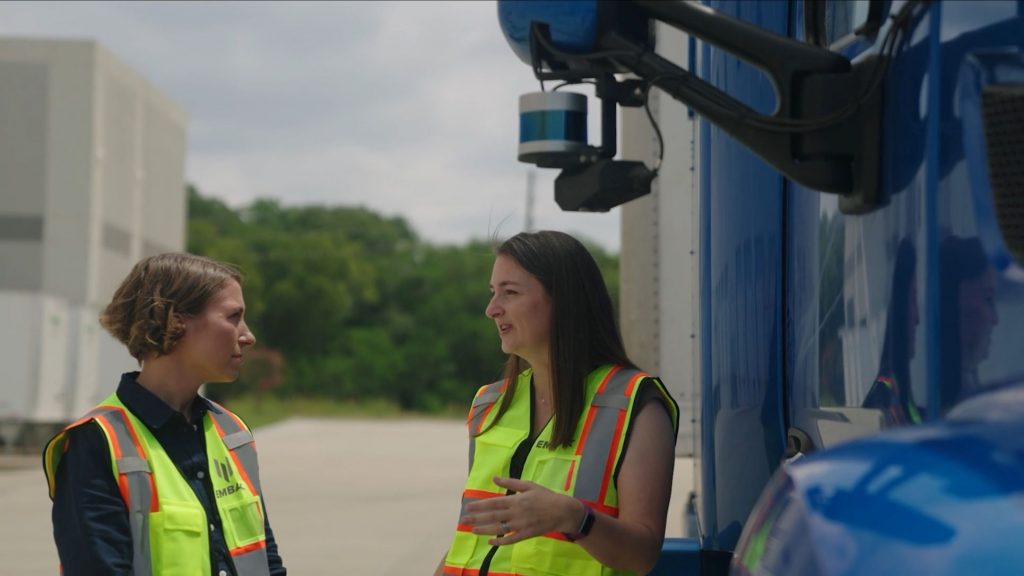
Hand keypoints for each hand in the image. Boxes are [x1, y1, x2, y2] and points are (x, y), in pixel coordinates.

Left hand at [461, 476, 582, 545]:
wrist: (562, 511)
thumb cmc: (545, 496)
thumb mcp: (528, 485)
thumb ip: (510, 482)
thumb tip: (494, 477)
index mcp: (516, 500)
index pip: (493, 503)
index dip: (480, 505)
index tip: (468, 507)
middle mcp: (515, 513)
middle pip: (492, 516)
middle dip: (477, 518)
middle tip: (464, 520)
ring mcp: (520, 525)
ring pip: (498, 529)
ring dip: (484, 529)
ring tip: (472, 530)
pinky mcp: (525, 535)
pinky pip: (510, 540)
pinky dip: (500, 542)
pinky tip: (490, 542)